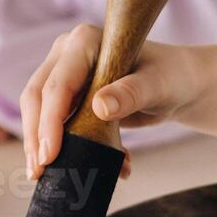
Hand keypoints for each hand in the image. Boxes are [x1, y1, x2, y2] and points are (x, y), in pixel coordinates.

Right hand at [20, 23, 201, 178]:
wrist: (179, 86)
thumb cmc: (171, 77)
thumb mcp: (157, 85)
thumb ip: (131, 93)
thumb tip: (100, 106)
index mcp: (85, 41)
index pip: (58, 84)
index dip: (50, 121)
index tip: (50, 154)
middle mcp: (68, 53)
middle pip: (38, 97)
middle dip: (36, 136)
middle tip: (40, 171)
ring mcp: (66, 74)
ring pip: (39, 111)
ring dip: (42, 145)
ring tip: (46, 175)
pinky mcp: (70, 96)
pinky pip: (56, 123)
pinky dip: (65, 147)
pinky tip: (84, 166)